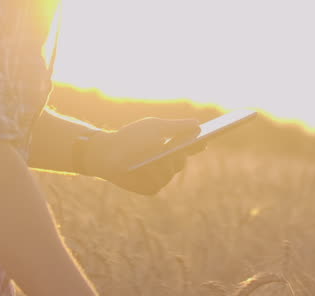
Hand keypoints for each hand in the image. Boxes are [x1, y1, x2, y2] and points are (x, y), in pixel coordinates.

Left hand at [87, 118, 201, 195]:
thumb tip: (198, 124)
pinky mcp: (149, 189)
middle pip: (182, 159)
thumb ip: (176, 126)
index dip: (199, 142)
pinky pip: (157, 183)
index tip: (209, 135)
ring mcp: (159, 178)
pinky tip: (148, 166)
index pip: (191, 146)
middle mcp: (168, 164)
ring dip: (165, 163)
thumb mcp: (154, 127)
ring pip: (171, 172)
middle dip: (182, 151)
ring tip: (163, 153)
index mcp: (172, 148)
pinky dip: (152, 174)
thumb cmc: (131, 137)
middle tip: (187, 143)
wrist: (105, 152)